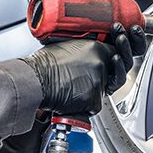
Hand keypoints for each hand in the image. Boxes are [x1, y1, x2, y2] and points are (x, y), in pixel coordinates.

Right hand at [23, 23, 147, 115]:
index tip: (112, 62)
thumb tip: (86, 57)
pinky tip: (69, 99)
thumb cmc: (43, 64)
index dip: (114, 62)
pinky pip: (94, 106)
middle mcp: (102, 65)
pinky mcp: (95, 100)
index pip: (117, 55)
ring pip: (103, 91)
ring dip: (90, 92)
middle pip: (115, 74)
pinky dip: (83, 106)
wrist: (35, 80)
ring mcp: (100, 83)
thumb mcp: (67, 46)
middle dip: (106, 79)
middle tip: (90, 80)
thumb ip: (84, 50)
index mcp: (96, 49)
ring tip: (72, 89)